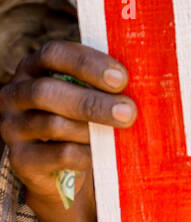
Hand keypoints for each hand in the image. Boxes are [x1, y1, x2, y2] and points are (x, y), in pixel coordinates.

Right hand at [0, 40, 135, 212]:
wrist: (62, 168)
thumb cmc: (83, 119)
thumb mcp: (90, 95)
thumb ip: (105, 85)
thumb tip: (146, 81)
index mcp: (35, 66)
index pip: (54, 54)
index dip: (88, 64)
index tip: (122, 78)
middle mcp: (16, 93)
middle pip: (47, 91)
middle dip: (92, 102)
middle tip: (129, 112)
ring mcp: (12, 127)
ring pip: (52, 125)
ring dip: (91, 129)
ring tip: (116, 133)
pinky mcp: (20, 159)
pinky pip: (58, 155)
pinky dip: (86, 154)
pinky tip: (100, 153)